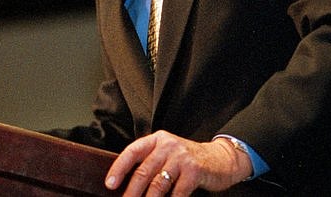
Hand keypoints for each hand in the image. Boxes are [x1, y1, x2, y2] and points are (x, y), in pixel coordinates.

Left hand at [104, 131, 251, 195]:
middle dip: (131, 191)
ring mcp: (181, 157)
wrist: (220, 158)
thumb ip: (150, 162)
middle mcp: (168, 145)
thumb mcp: (167, 153)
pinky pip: (177, 193)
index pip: (132, 151)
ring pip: (158, 184)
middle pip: (144, 171)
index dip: (119, 168)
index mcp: (157, 140)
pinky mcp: (194, 171)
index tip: (110, 183)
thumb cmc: (188, 159)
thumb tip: (127, 183)